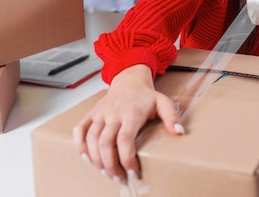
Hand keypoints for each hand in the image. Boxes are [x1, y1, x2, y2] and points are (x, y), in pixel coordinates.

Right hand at [72, 64, 182, 183]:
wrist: (129, 81)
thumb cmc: (145, 96)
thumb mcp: (163, 102)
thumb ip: (172, 117)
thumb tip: (179, 132)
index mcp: (131, 112)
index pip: (125, 140)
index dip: (127, 159)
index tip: (133, 172)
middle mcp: (113, 113)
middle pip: (105, 143)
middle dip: (110, 165)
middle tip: (119, 178)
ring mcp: (100, 114)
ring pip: (91, 140)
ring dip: (96, 160)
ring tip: (107, 172)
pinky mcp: (91, 114)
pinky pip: (79, 130)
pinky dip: (79, 145)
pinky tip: (87, 158)